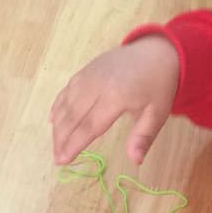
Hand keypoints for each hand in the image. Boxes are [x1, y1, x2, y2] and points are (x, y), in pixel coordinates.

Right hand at [50, 36, 179, 165]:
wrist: (155, 51)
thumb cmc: (158, 86)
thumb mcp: (158, 113)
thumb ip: (143, 137)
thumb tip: (135, 161)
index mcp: (116, 97)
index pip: (89, 127)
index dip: (73, 145)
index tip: (62, 161)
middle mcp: (97, 85)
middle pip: (72, 117)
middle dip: (61, 140)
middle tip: (56, 159)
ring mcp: (89, 75)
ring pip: (66, 104)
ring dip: (57, 126)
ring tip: (55, 145)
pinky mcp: (85, 70)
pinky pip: (66, 90)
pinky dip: (57, 106)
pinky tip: (53, 120)